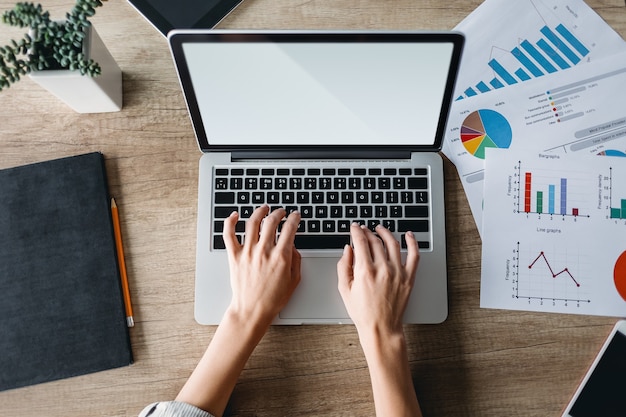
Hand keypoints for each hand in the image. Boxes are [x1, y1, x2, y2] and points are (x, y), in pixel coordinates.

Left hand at [223, 205, 301, 326]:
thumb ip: (296, 261)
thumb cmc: (272, 299)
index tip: (295, 216)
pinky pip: (229, 234)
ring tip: (264, 208)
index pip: (290, 229)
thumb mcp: (294, 281)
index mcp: (281, 257)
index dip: (295, 218)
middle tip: (281, 212)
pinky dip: (230, 222)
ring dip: (260, 212)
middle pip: (272, 221)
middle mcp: (264, 251)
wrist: (252, 310)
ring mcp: (248, 252)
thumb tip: (293, 247)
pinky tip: (234, 215)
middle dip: (279, 212)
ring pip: (253, 223)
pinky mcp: (234, 256)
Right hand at [337, 224, 422, 416]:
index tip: (354, 227)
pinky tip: (409, 235)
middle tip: (364, 229)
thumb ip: (343, 266)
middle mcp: (383, 269)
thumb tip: (348, 249)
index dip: (356, 231)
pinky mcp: (408, 277)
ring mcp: (398, 272)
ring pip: (393, 243)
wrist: (381, 328)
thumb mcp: (344, 289)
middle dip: (368, 231)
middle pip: (375, 241)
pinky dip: (412, 242)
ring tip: (380, 229)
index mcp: (365, 271)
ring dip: (385, 233)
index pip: (361, 242)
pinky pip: (414, 255)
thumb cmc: (362, 312)